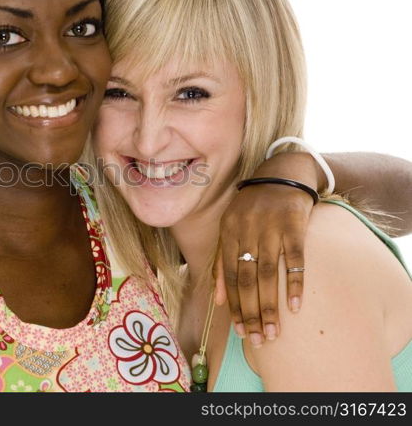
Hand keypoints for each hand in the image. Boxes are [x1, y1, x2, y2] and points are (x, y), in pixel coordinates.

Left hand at [213, 152, 322, 345]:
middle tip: (258, 339)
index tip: (240, 331)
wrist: (280, 173)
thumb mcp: (229, 228)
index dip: (234, 305)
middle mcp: (246, 231)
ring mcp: (270, 227)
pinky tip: (295, 305)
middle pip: (247, 279)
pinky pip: (294, 258)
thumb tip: (217, 300)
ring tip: (274, 331)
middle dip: (251, 312)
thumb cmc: (252, 207)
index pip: (229, 276)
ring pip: (268, 274)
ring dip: (270, 305)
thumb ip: (221, 263)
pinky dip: (294, 283)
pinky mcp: (293, 224)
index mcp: (228, 233)